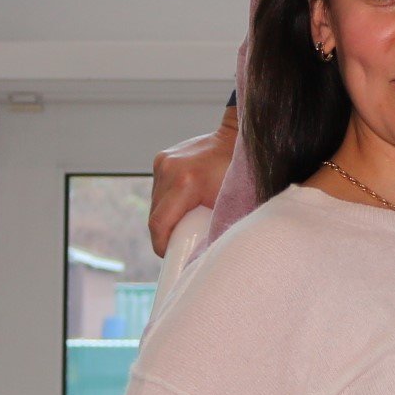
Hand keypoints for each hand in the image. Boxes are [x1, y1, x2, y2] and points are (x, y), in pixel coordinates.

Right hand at [148, 121, 236, 254]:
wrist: (238, 139)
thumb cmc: (240, 174)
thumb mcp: (228, 205)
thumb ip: (210, 228)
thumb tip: (199, 254)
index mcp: (185, 183)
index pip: (159, 224)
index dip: (162, 246)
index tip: (170, 255)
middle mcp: (168, 169)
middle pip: (155, 215)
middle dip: (165, 233)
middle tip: (182, 242)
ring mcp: (163, 162)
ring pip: (155, 203)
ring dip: (167, 215)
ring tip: (186, 219)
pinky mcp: (162, 159)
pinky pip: (160, 189)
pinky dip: (169, 200)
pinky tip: (185, 201)